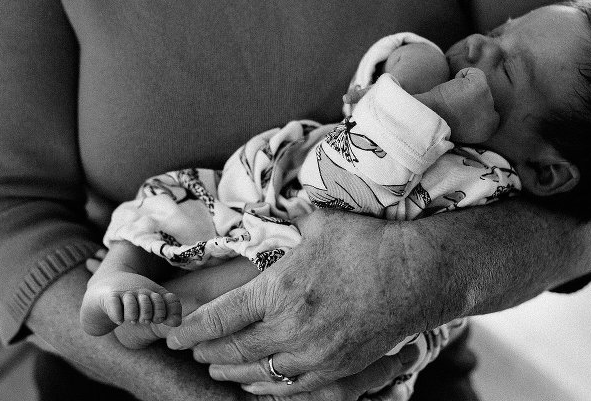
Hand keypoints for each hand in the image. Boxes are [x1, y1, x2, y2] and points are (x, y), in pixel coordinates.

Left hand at [165, 209, 424, 394]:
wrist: (416, 273)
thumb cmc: (367, 242)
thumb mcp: (319, 222)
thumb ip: (286, 222)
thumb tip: (269, 207)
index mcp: (279, 289)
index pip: (220, 318)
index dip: (192, 330)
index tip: (174, 336)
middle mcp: (290, 328)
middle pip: (234, 350)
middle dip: (207, 352)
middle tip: (192, 349)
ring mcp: (314, 354)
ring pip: (259, 373)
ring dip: (231, 372)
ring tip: (215, 368)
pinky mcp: (337, 368)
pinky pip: (291, 389)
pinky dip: (266, 389)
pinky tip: (255, 385)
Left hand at [418, 67, 498, 142]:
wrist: (426, 117)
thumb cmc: (440, 120)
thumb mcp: (465, 126)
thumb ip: (477, 119)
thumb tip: (480, 103)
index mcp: (488, 130)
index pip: (489, 112)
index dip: (473, 108)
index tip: (459, 111)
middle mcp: (491, 119)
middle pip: (487, 97)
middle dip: (471, 97)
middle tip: (453, 105)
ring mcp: (488, 102)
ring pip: (481, 84)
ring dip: (465, 87)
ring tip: (451, 99)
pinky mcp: (480, 88)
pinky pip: (476, 73)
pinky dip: (462, 74)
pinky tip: (450, 87)